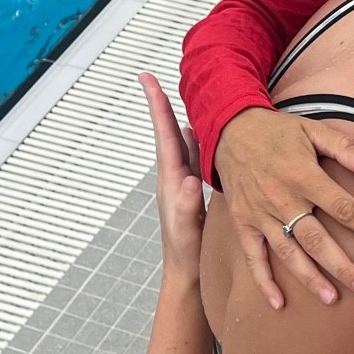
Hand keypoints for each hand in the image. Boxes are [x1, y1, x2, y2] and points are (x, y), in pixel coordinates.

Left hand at [140, 75, 203, 281]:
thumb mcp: (186, 232)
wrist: (187, 275)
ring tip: (185, 96)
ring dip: (182, 118)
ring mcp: (184, 182)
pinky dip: (200, 139)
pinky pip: (197, 157)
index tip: (147, 79)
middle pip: (170, 132)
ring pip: (184, 142)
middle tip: (157, 78)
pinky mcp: (195, 190)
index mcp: (171, 180)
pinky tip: (206, 133)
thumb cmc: (186, 255)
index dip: (157, 106)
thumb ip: (185, 206)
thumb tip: (187, 180)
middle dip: (165, 104)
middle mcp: (175, 176)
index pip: (164, 135)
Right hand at [215, 106, 353, 309]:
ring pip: (288, 252)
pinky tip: (279, 304)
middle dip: (342, 266)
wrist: (229, 129)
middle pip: (317, 239)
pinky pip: (253, 256)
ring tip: (332, 299)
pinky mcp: (243, 223)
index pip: (343, 207)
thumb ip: (343, 147)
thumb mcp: (312, 129)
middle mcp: (282, 199)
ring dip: (310, 278)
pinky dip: (263, 281)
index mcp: (303, 175)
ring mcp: (260, 214)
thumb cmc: (278, 131)